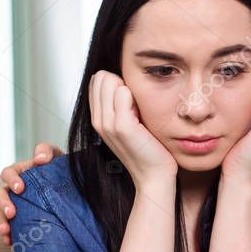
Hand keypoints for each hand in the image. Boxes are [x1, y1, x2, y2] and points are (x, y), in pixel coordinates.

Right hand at [0, 142, 63, 244]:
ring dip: (1, 220)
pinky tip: (10, 241)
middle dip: (3, 203)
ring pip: (1, 212)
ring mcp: (16, 205)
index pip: (9, 173)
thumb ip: (47, 151)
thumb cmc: (61, 169)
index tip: (20, 189)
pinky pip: (9, 227)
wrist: (73, 188)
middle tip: (12, 212)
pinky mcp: (20, 219)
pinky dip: (7, 234)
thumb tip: (39, 158)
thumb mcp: (57, 156)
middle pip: (0, 194)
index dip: (12, 180)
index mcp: (21, 172)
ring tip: (5, 230)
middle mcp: (15, 189)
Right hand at [89, 70, 176, 185]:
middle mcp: (98, 120)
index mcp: (98, 118)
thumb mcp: (128, 122)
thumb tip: (122, 80)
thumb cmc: (147, 148)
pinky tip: (142, 114)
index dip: (115, 82)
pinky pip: (123, 92)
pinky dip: (135, 96)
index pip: (96, 80)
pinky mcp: (121, 126)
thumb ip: (120, 103)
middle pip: (101, 77)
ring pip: (110, 81)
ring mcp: (107, 123)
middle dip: (120, 81)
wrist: (154, 175)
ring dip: (129, 88)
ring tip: (139, 111)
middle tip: (135, 104)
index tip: (129, 99)